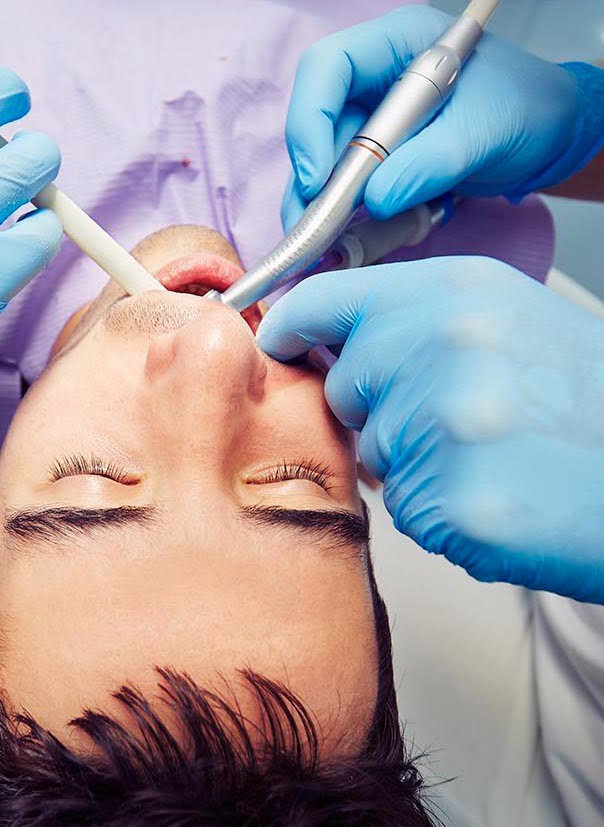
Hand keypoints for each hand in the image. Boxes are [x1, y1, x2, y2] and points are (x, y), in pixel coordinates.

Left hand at [257, 256, 603, 603]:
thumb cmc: (587, 403)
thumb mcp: (508, 322)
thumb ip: (417, 321)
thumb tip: (332, 338)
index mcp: (455, 290)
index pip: (329, 299)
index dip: (294, 325)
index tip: (278, 342)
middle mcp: (441, 345)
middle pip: (343, 387)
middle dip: (381, 411)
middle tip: (465, 421)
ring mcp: (444, 423)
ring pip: (373, 453)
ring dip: (416, 464)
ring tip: (496, 457)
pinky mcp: (450, 500)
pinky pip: (406, 508)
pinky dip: (442, 510)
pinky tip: (503, 496)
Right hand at [283, 5, 603, 224]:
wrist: (547, 136)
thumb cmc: (526, 110)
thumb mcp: (484, 132)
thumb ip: (430, 163)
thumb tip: (375, 201)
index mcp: (398, 45)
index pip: (328, 69)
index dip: (310, 120)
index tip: (316, 177)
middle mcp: (375, 80)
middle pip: (316, 123)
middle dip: (308, 178)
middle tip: (307, 225)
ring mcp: (372, 121)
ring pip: (324, 162)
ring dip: (318, 204)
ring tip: (318, 243)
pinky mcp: (376, 160)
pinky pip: (344, 187)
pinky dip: (340, 216)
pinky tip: (341, 240)